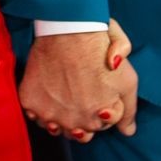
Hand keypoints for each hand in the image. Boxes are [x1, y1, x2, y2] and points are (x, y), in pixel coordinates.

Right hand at [19, 21, 137, 142]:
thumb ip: (129, 110)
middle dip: (84, 117)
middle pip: (81, 132)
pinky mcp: (31, 104)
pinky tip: (50, 91)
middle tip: (82, 91)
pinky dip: (41, 109)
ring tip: (65, 94)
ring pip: (57, 128)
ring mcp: (51, 115)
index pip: (103, 126)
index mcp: (100, 118)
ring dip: (62, 118)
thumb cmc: (99, 50)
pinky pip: (36, 117)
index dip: (103, 110)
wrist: (67, 29)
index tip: (99, 92)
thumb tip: (128, 131)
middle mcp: (75, 123)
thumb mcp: (128, 79)